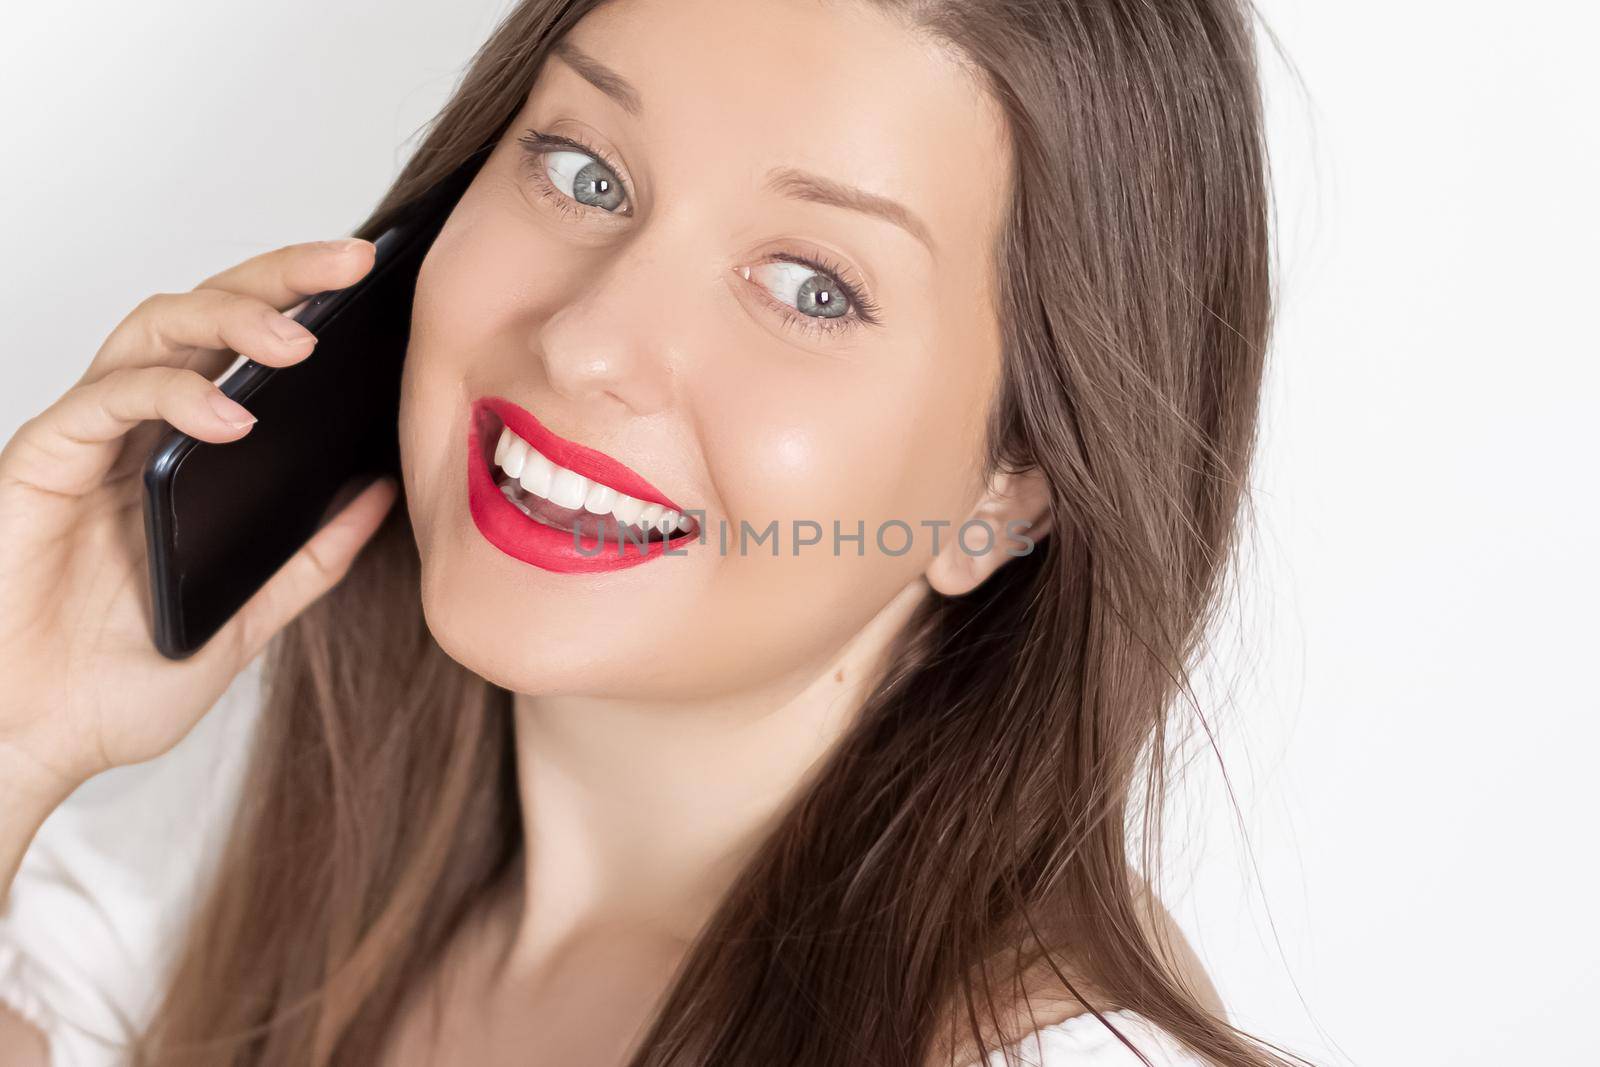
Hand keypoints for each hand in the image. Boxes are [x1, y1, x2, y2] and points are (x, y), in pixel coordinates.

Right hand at [0, 238, 397, 812]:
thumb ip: (310, 557)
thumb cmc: (115, 686)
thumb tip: (380, 494)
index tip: (377, 285)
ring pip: (152, 330)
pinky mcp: (38, 462)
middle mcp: (133, 431)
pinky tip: (231, 416)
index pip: (245, 350)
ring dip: (230, 320)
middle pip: (204, 313)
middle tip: (351, 263)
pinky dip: (170, 395)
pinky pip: (105, 400)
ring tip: (302, 341)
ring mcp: (84, 440)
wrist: (28, 746)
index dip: (304, 305)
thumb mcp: (247, 620)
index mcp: (183, 454)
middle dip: (280, 278)